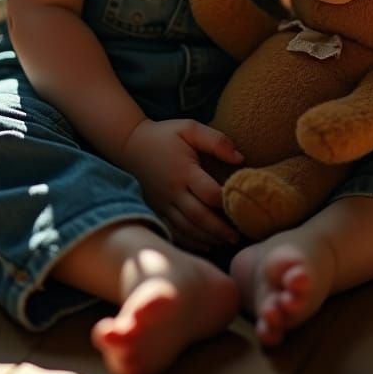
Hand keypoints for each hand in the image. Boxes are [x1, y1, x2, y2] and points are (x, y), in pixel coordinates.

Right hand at [120, 118, 243, 250]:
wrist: (130, 144)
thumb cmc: (164, 135)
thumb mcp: (190, 128)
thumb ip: (216, 141)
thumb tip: (240, 159)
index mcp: (184, 171)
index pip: (209, 193)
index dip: (226, 200)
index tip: (242, 203)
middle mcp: (173, 191)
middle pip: (199, 216)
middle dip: (220, 228)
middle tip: (238, 235)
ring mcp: (163, 203)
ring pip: (187, 228)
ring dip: (208, 237)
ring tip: (226, 241)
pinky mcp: (157, 209)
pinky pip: (174, 230)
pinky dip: (190, 241)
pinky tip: (205, 244)